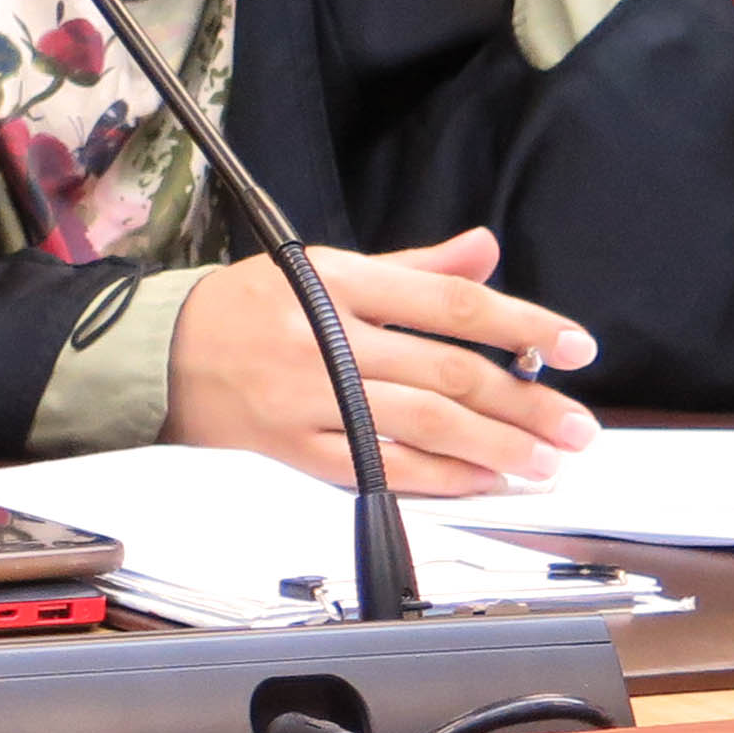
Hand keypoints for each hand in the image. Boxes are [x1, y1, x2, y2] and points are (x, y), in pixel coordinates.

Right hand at [161, 227, 601, 495]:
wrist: (155, 354)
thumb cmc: (248, 307)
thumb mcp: (322, 267)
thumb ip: (413, 268)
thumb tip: (485, 252)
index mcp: (337, 282)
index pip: (450, 305)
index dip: (522, 325)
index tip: (578, 345)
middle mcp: (325, 338)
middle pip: (448, 373)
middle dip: (525, 404)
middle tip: (578, 427)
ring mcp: (309, 398)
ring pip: (424, 426)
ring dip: (496, 448)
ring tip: (546, 462)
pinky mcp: (294, 447)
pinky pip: (379, 467)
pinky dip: (439, 477)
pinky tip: (482, 481)